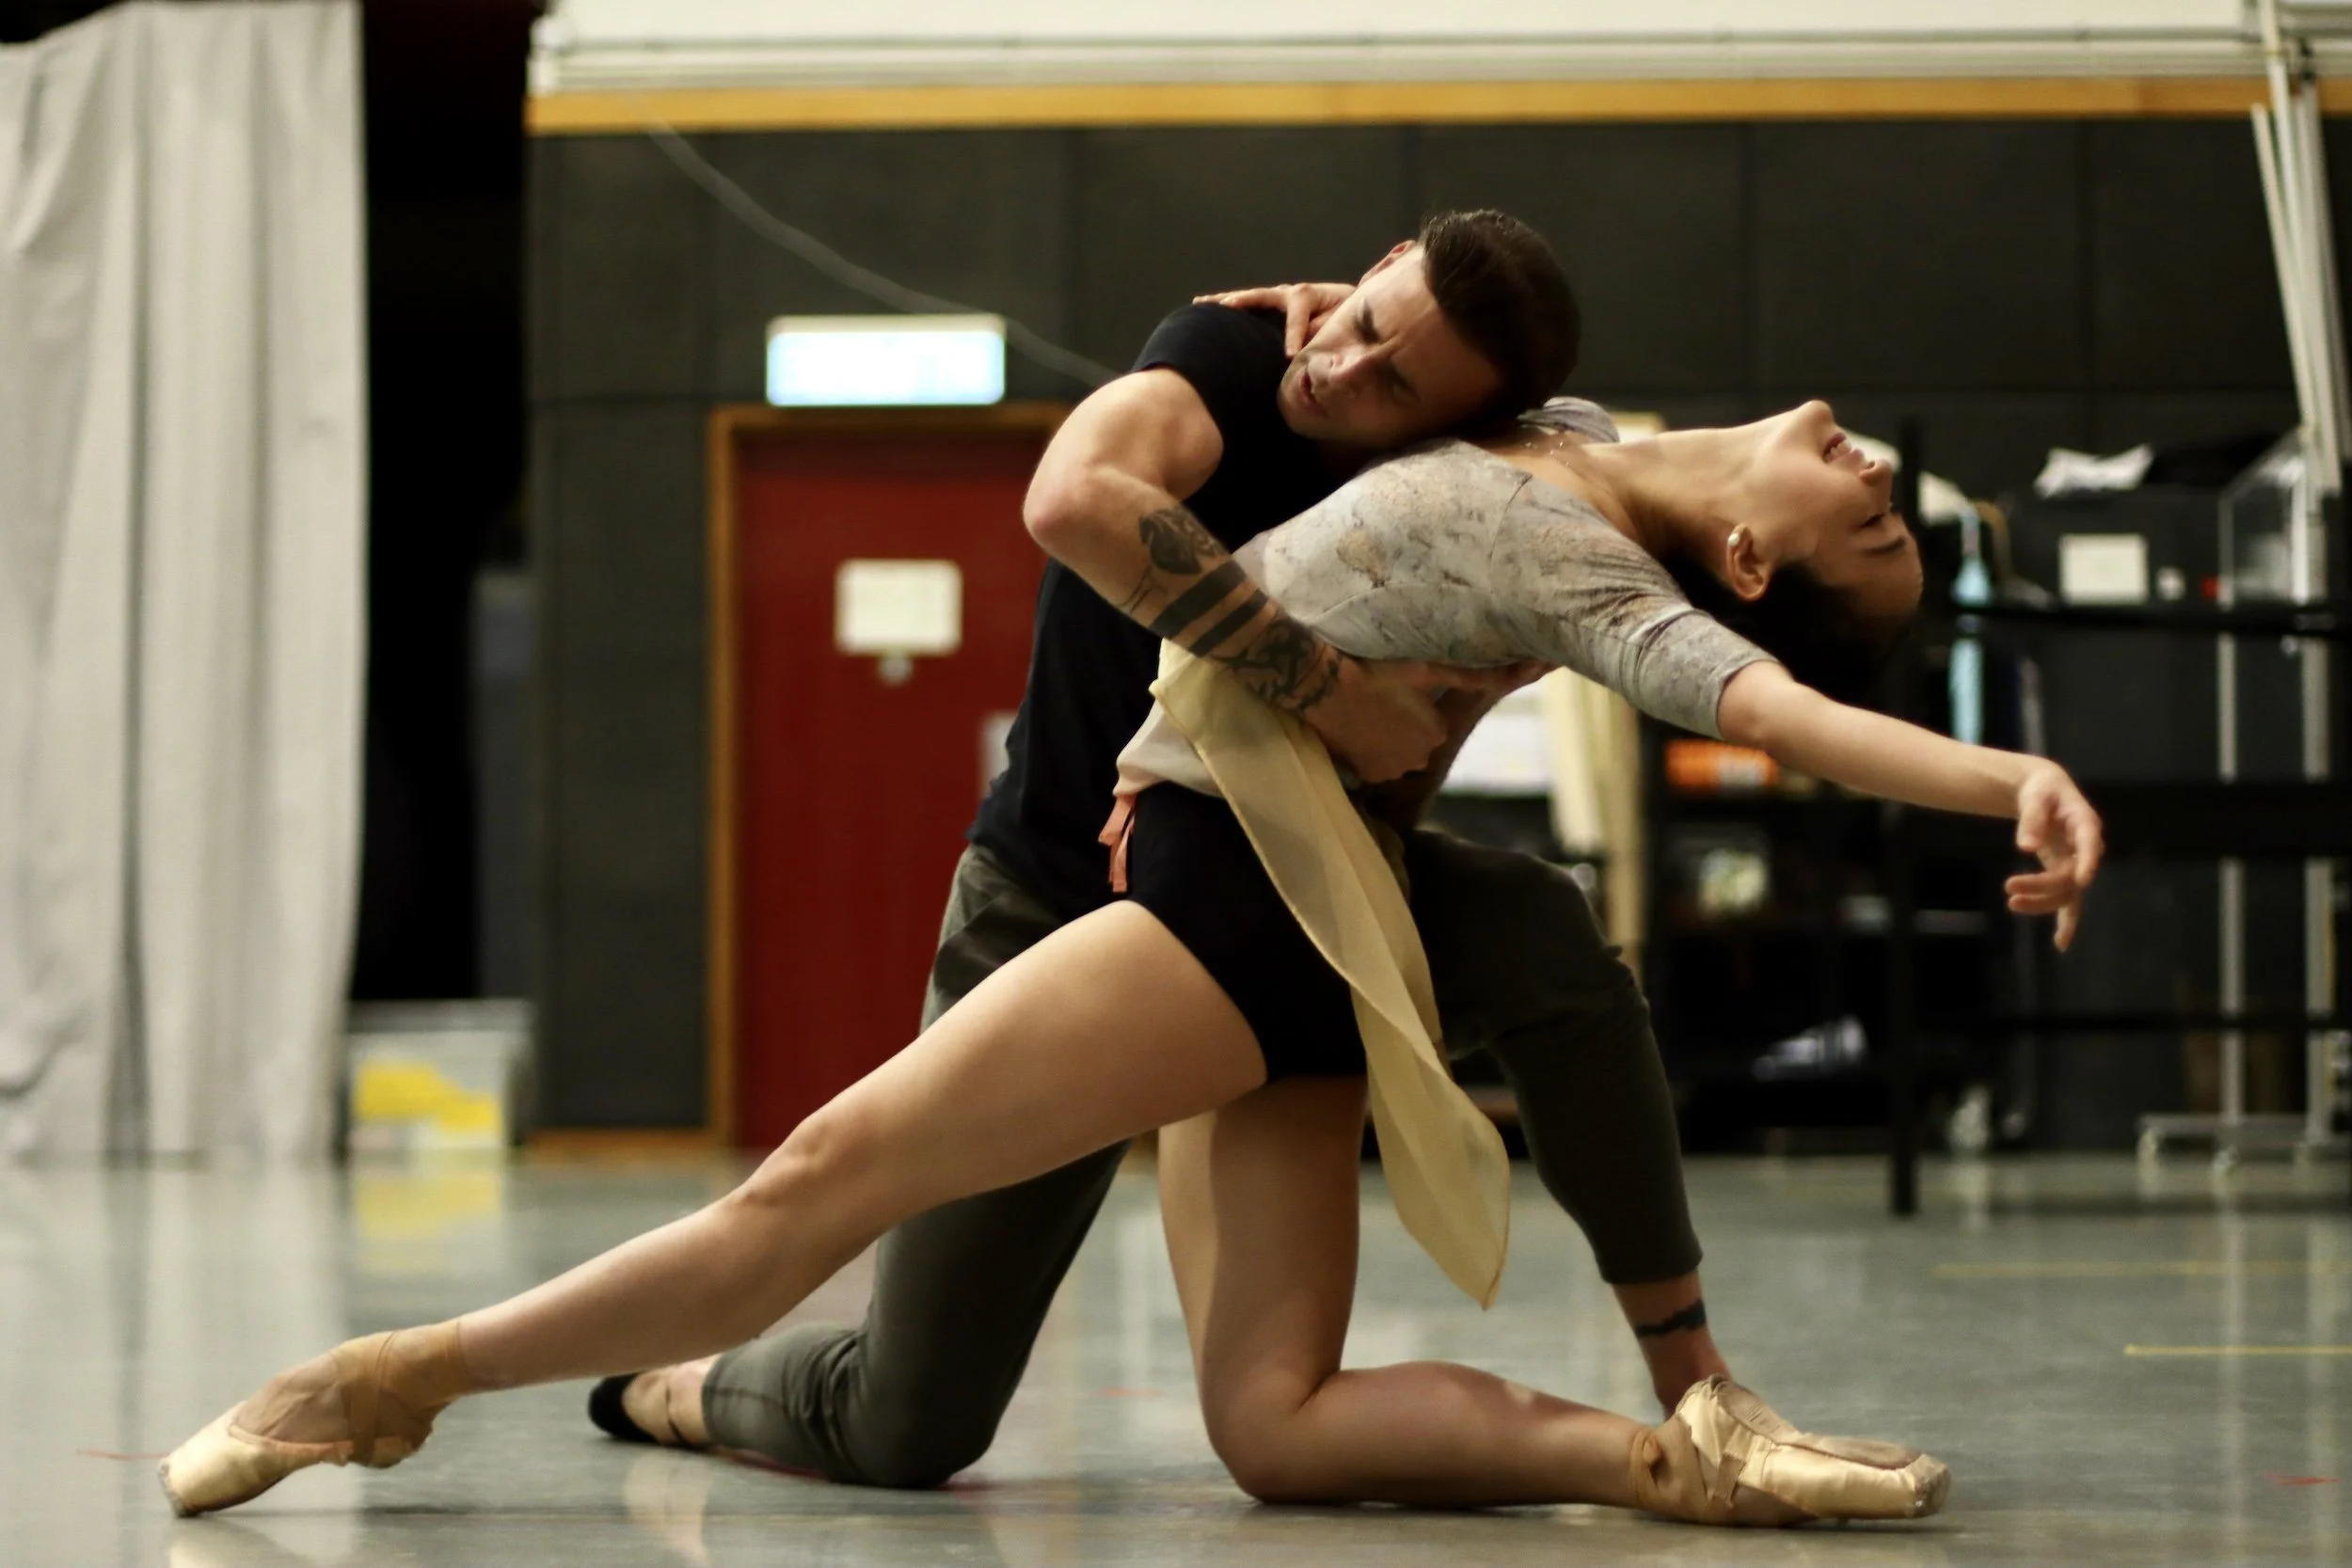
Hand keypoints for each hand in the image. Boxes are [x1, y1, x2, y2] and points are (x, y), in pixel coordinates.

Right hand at [1193, 282, 1355, 355]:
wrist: (1352, 306)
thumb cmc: (1346, 316)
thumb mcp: (1337, 324)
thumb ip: (1319, 331)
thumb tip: (1299, 346)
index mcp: (1306, 296)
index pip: (1295, 316)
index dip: (1291, 336)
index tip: (1289, 356)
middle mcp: (1290, 292)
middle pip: (1258, 296)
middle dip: (1239, 302)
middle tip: (1221, 308)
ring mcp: (1280, 296)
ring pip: (1249, 298)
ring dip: (1225, 300)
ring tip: (1200, 303)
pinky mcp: (1277, 305)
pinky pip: (1251, 305)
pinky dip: (1231, 305)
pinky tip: (1210, 308)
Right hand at [1303, 656, 1548, 783]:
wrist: (1324, 686)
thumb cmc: (1377, 671)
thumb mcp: (1427, 668)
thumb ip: (1475, 675)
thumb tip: (1532, 666)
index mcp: (1438, 732)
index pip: (1432, 723)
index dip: (1414, 707)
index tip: (1397, 691)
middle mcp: (1420, 757)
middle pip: (1413, 741)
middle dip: (1400, 726)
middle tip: (1379, 702)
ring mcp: (1392, 770)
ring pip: (1393, 754)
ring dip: (1383, 740)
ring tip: (1365, 714)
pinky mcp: (1367, 775)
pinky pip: (1372, 766)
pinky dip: (1366, 752)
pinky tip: (1355, 730)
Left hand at [2007, 764, 2104, 950]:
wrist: (2045, 792)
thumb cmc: (2041, 791)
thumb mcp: (2034, 798)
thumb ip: (2031, 820)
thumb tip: (2025, 846)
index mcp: (2085, 823)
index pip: (2090, 844)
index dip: (2088, 861)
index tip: (2082, 879)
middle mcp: (2087, 847)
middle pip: (2071, 875)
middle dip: (2043, 885)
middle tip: (2009, 888)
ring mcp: (2078, 862)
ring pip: (2067, 890)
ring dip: (2042, 902)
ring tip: (2012, 903)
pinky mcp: (2067, 872)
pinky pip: (2069, 899)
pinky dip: (2065, 920)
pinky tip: (2061, 943)